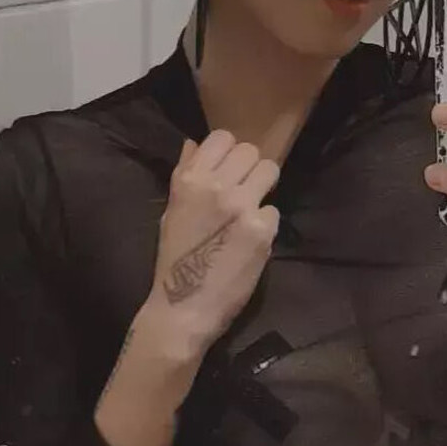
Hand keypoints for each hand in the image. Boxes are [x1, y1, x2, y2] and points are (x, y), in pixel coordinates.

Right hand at [148, 130, 280, 352]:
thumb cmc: (174, 262)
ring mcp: (241, 207)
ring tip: (253, 210)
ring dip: (264, 188)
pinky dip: (266, 224)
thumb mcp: (172, 213)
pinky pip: (274, 211)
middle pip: (250, 152)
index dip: (230, 154)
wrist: (184, 307)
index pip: (223, 138)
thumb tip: (194, 145)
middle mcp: (216, 186)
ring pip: (269, 171)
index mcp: (190, 179)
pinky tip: (252, 240)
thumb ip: (186, 176)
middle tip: (246, 191)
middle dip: (250, 170)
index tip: (230, 171)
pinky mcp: (261, 231)